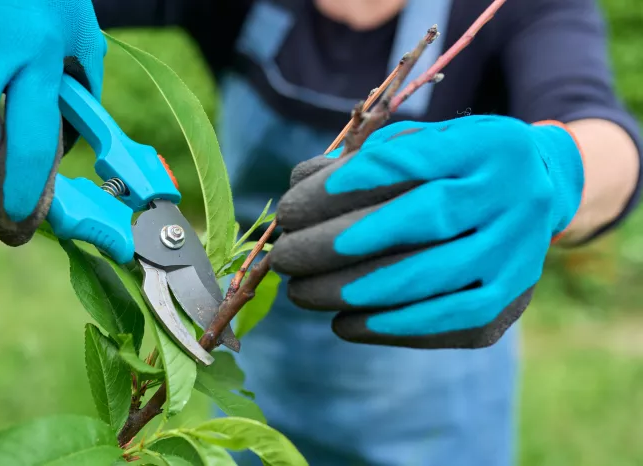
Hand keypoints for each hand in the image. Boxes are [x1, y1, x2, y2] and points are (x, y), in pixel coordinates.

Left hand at [271, 115, 584, 348]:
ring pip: (431, 277)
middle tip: (285, 256)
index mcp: (487, 145)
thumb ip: (362, 158)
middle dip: (339, 243)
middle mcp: (515, 195)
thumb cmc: (453, 167)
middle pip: (422, 220)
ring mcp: (518, 253)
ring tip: (301, 292)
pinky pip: (444, 323)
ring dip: (353, 291)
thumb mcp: (420, 144)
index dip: (346, 185)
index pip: (410, 160)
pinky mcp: (508, 302)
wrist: (538, 194)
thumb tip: (298, 183)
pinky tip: (342, 322)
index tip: (292, 207)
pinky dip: (386, 326)